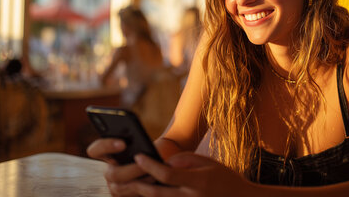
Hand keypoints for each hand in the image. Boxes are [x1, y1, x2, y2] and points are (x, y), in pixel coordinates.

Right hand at [87, 138, 151, 195]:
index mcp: (109, 155)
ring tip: (155, 176)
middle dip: (132, 170)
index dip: (106, 146)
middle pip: (113, 173)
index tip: (123, 144)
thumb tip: (145, 148)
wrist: (160, 169)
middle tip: (147, 167)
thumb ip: (142, 143)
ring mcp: (115, 188)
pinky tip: (154, 184)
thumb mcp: (147, 146)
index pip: (96, 150)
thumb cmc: (152, 154)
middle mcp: (110, 172)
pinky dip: (142, 193)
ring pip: (120, 189)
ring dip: (140, 182)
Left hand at [116, 152, 254, 196]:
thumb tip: (165, 162)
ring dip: (140, 195)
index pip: (167, 174)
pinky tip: (143, 193)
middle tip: (122, 175)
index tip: (138, 156)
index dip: (150, 165)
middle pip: (156, 193)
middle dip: (136, 184)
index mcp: (197, 182)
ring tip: (125, 186)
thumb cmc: (225, 179)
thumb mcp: (209, 163)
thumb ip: (187, 160)